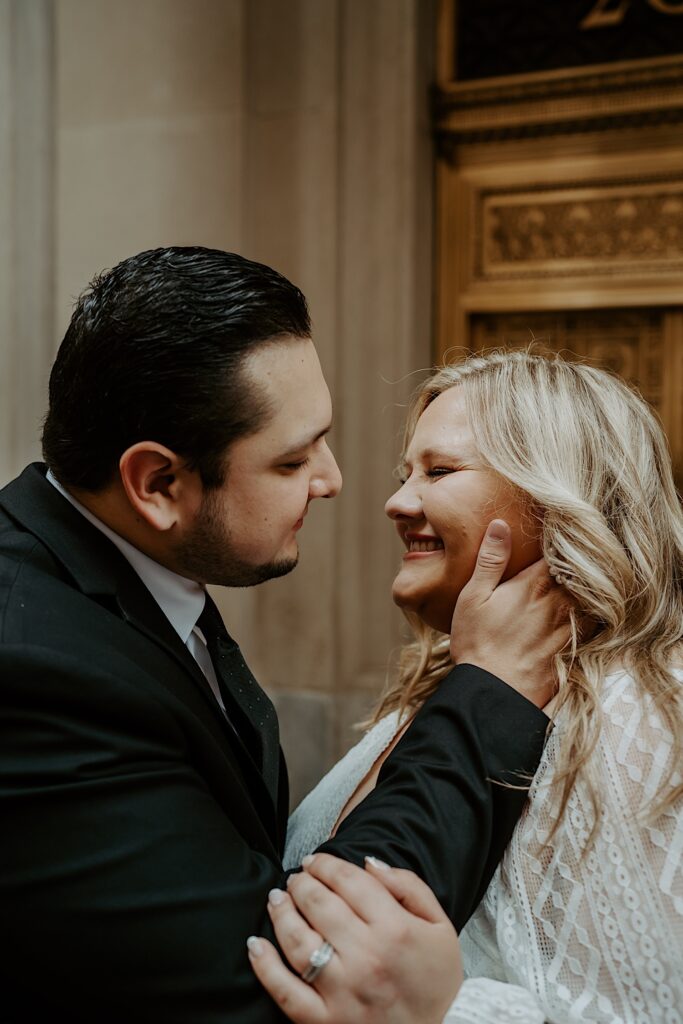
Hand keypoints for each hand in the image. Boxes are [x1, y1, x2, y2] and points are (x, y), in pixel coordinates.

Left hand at [248, 853, 461, 1023]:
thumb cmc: (437, 981)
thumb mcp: (439, 925)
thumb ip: (408, 886)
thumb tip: (369, 863)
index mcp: (395, 930)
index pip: (348, 881)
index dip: (326, 864)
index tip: (316, 860)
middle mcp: (366, 958)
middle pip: (319, 904)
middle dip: (302, 882)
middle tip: (297, 877)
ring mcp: (342, 991)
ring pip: (297, 940)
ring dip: (281, 912)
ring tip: (277, 899)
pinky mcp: (325, 1021)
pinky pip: (284, 990)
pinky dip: (264, 965)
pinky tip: (256, 945)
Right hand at [451, 519, 572, 708]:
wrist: (493, 693)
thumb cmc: (477, 643)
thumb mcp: (473, 597)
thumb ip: (491, 560)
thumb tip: (501, 524)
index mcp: (533, 586)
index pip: (557, 553)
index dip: (559, 542)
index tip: (556, 535)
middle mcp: (556, 603)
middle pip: (578, 574)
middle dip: (576, 564)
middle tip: (572, 555)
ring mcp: (567, 627)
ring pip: (588, 598)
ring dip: (585, 588)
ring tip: (580, 581)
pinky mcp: (572, 649)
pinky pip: (592, 625)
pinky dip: (591, 615)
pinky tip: (584, 613)